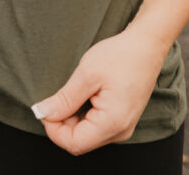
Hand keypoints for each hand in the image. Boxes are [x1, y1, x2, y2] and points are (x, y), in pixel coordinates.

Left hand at [31, 24, 167, 155]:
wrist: (146, 44)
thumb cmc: (119, 55)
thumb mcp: (86, 74)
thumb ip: (64, 99)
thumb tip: (41, 113)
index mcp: (112, 123)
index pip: (74, 143)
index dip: (53, 129)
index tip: (46, 107)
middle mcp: (120, 131)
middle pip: (80, 141)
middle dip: (62, 123)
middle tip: (58, 96)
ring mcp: (123, 126)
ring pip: (87, 134)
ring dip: (72, 118)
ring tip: (75, 90)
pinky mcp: (122, 119)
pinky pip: (97, 126)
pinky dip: (84, 114)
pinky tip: (85, 94)